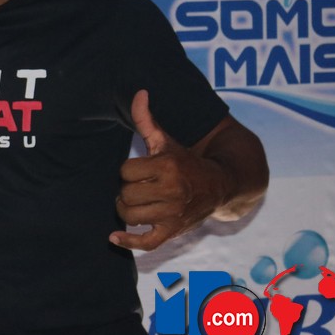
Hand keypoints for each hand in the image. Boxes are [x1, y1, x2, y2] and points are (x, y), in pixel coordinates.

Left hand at [110, 90, 228, 251]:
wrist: (220, 185)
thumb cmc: (184, 160)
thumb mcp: (166, 140)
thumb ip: (147, 119)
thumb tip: (139, 92)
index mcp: (167, 166)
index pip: (125, 172)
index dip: (128, 171)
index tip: (140, 171)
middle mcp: (171, 190)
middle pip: (125, 195)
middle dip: (127, 191)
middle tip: (139, 188)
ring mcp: (173, 213)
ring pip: (130, 217)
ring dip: (126, 211)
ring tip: (135, 204)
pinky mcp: (174, 231)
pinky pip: (146, 243)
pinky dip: (128, 242)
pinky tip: (114, 237)